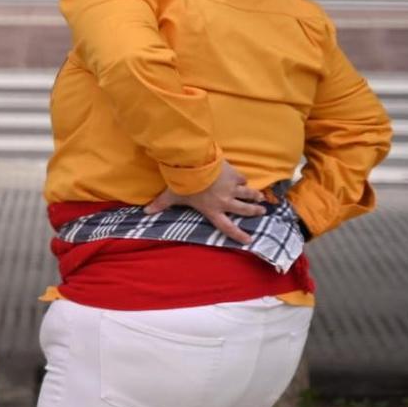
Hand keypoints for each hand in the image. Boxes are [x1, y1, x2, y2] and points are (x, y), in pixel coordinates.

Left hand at [146, 159, 265, 244]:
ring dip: (255, 196)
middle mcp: (225, 201)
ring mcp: (232, 188)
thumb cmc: (184, 184)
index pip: (227, 227)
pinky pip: (242, 178)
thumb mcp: (171, 196)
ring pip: (248, 194)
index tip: (249, 240)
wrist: (195, 166)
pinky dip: (243, 179)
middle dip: (254, 211)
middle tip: (262, 211)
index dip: (238, 235)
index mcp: (212, 210)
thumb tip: (145, 212)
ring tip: (262, 198)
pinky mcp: (234, 175)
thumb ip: (160, 204)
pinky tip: (244, 179)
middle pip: (243, 209)